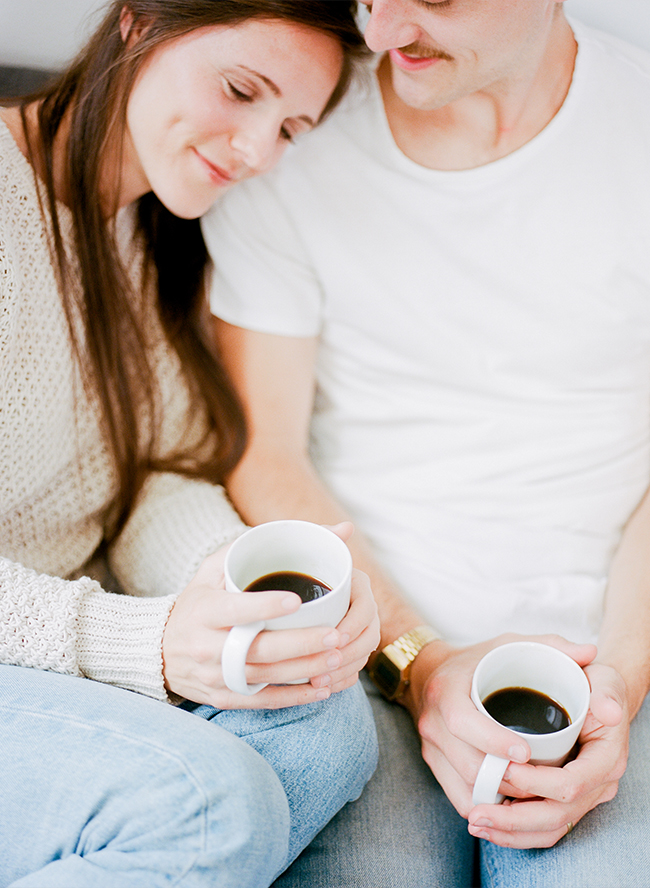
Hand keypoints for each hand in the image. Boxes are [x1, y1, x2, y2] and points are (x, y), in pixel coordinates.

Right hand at [162, 524, 378, 707]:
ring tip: (337, 658)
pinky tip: (321, 689)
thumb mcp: (217, 566)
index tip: (296, 601)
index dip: (264, 606)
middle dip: (299, 644)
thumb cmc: (201, 598)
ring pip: (263, 677)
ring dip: (303, 671)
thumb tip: (339, 530)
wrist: (159, 649)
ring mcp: (213, 675)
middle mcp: (205, 645)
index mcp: (203, 610)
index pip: (235, 609)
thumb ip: (267, 543)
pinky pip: (260, 701)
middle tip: (334, 634)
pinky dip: (292, 697)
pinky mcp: (222, 697)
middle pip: (256, 648)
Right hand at [406, 633, 624, 845]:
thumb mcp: (509, 644)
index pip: (462, 722)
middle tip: (541, 779)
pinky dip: (486, 803)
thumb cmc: (478, 660)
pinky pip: (458, 796)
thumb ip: (550, 645)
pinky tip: (512, 800)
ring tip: (534, 792)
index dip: (493, 741)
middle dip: (506, 777)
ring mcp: (430, 745)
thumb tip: (589, 651)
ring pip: (464, 784)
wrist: (430, 673)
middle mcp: (433, 721)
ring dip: (499, 794)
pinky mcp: (433, 763)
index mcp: (446, 690)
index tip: (526, 751)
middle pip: (466, 762)